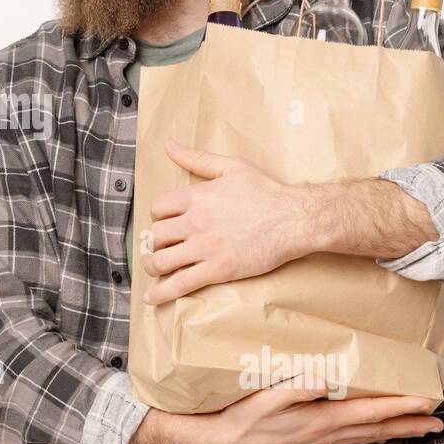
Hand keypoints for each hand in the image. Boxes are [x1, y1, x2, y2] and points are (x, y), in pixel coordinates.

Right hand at [130, 376, 443, 443]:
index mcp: (317, 420)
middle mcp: (323, 433)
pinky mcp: (310, 442)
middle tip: (437, 422)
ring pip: (365, 436)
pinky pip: (351, 438)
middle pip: (374, 429)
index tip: (425, 402)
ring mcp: (318, 440)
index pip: (366, 412)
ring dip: (394, 431)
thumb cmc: (240, 418)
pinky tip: (376, 431)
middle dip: (407, 425)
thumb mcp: (262, 399)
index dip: (397, 407)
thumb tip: (321, 380)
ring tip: (419, 428)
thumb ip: (292, 389)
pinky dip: (371, 434)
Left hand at [140, 140, 307, 304]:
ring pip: (162, 260)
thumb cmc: (266, 191)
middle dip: (155, 241)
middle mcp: (195, 222)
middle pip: (155, 235)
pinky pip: (180, 283)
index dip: (159, 215)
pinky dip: (161, 293)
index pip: (158, 207)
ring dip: (153, 266)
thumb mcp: (231, 167)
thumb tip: (169, 145)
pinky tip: (150, 298)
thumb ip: (196, 158)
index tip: (165, 221)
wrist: (293, 219)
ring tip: (154, 268)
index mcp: (196, 197)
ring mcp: (204, 247)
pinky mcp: (217, 270)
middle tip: (162, 246)